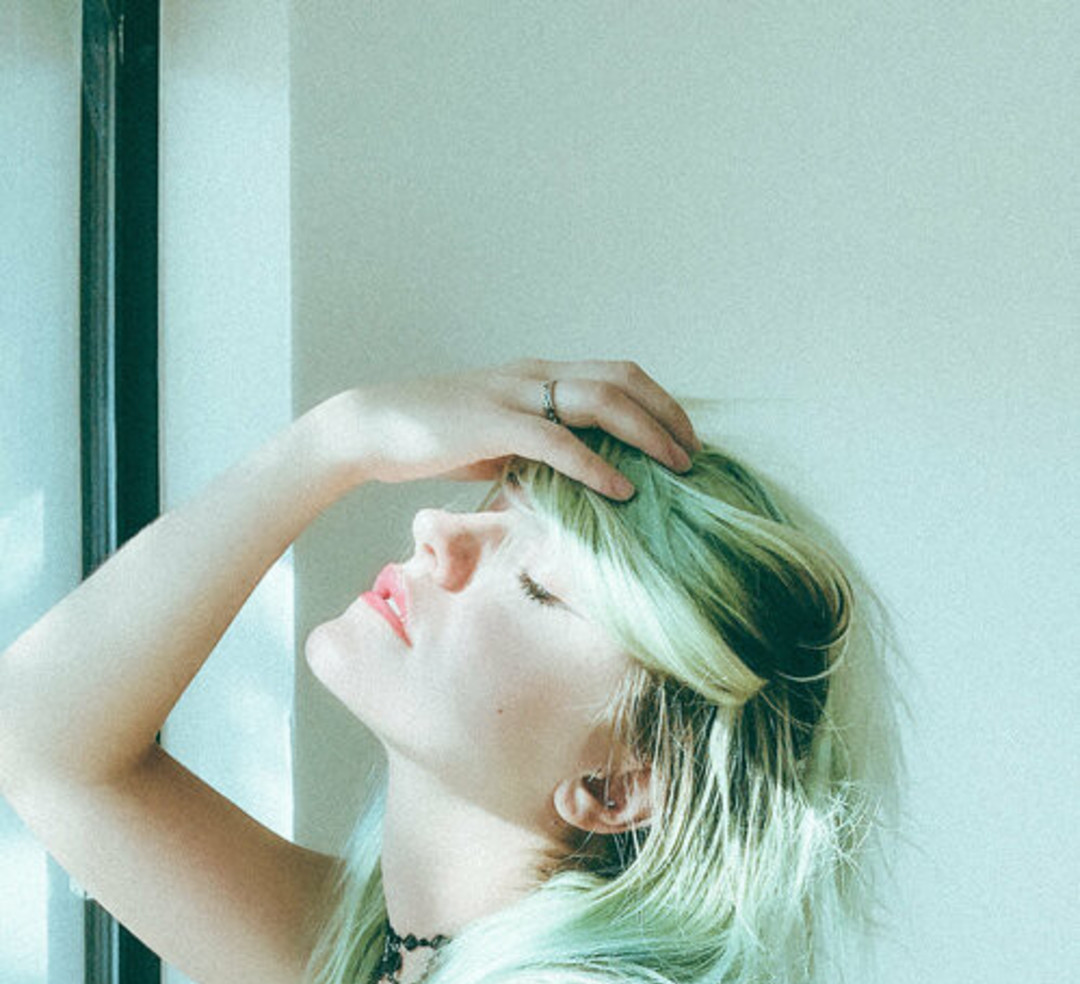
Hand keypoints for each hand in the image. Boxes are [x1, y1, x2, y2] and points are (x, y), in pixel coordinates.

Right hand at [331, 359, 700, 500]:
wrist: (372, 430)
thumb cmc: (432, 439)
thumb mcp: (496, 442)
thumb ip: (535, 452)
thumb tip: (567, 481)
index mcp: (537, 375)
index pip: (614, 373)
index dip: (656, 401)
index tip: (681, 436)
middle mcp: (534, 374)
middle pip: (621, 378)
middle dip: (666, 414)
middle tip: (695, 452)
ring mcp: (516, 395)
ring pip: (601, 400)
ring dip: (647, 433)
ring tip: (676, 467)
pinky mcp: (496, 424)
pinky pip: (559, 442)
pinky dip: (597, 466)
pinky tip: (623, 489)